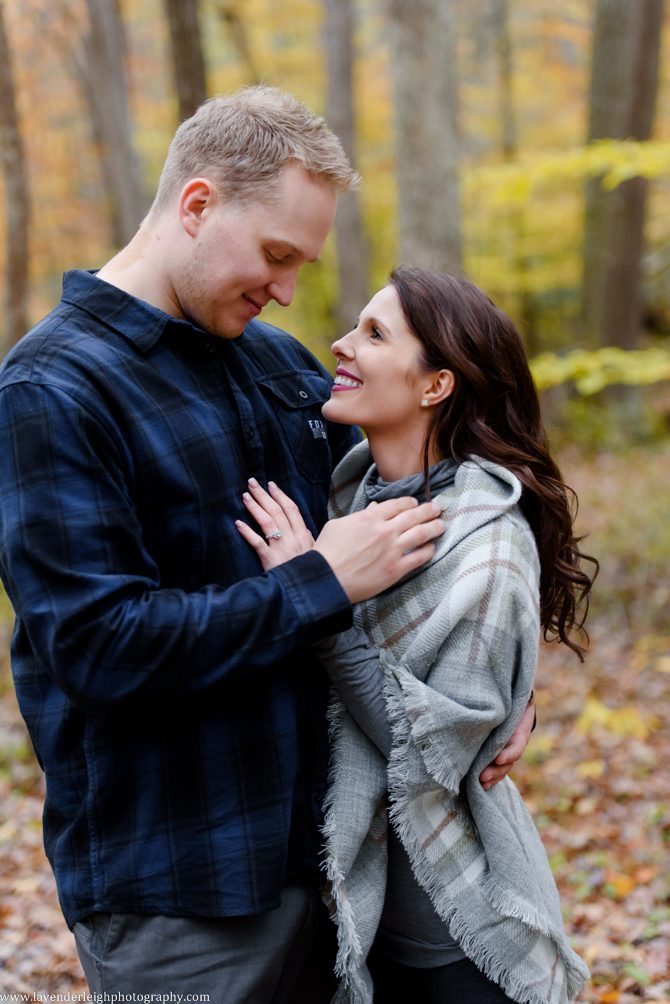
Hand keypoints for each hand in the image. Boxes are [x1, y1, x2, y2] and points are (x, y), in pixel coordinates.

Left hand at [235, 479, 314, 569]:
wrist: (307, 593)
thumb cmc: (309, 573)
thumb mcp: (315, 554)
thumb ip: (307, 541)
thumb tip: (303, 529)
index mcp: (304, 535)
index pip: (291, 509)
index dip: (280, 495)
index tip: (271, 485)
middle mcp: (294, 539)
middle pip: (277, 511)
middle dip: (264, 495)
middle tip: (252, 482)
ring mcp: (282, 549)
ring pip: (268, 522)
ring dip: (255, 507)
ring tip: (245, 496)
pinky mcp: (271, 561)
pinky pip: (257, 543)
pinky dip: (247, 532)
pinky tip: (238, 523)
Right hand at [313, 497, 444, 603]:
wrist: (327, 579)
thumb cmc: (327, 552)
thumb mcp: (338, 525)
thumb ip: (359, 515)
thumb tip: (374, 508)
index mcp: (371, 517)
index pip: (398, 504)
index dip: (409, 502)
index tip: (415, 503)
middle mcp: (385, 531)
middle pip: (414, 516)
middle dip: (428, 510)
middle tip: (437, 508)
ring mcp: (393, 550)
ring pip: (422, 534)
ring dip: (434, 527)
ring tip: (441, 525)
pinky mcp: (396, 569)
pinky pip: (419, 557)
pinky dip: (428, 551)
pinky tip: (431, 548)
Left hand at [479, 694, 534, 789]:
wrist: (508, 695)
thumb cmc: (506, 691)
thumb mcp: (509, 691)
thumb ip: (502, 694)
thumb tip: (491, 678)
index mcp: (520, 727)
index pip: (517, 743)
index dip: (509, 752)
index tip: (498, 758)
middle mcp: (515, 740)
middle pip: (509, 760)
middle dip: (496, 769)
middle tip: (482, 776)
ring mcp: (507, 747)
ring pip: (503, 767)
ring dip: (493, 776)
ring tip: (480, 783)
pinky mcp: (497, 750)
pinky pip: (496, 767)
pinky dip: (490, 776)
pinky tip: (479, 785)